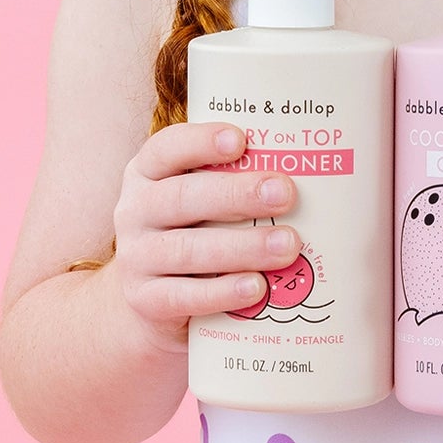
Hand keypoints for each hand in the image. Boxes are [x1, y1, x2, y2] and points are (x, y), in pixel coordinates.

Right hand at [108, 122, 302, 355]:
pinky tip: (257, 288)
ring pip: (188, 250)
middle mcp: (135, 211)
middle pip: (183, 197)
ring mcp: (136, 258)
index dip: (201, 142)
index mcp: (147, 173)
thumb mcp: (198, 201)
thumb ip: (231, 183)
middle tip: (286, 194)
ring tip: (288, 244)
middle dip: (238, 194)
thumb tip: (308, 171)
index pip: (167, 148)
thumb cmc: (190, 233)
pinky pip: (185, 296)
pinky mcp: (145, 302)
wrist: (150, 303)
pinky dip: (223, 292)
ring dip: (243, 247)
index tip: (242, 140)